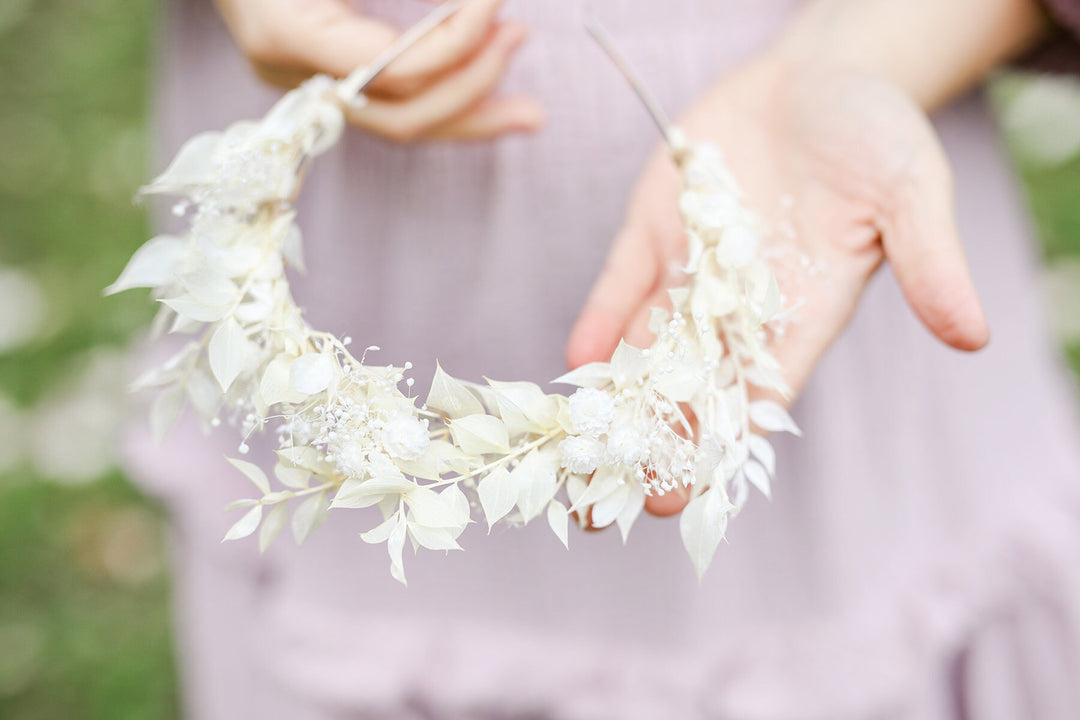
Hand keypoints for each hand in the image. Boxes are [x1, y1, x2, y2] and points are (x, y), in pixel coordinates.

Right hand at [215, 0, 543, 140]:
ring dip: (470, 112)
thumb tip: (473, 7)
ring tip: (527, 110)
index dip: (455, 42)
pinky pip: (392, 108)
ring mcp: (302, 89)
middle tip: (519, 39)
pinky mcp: (318, 85)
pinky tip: (486, 98)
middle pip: (400, 117)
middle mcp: (290, 77)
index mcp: (282, 34)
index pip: (390, 69)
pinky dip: (442, 102)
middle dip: (471, 89)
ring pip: (401, 124)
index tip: (494, 4)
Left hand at [566, 56, 988, 515]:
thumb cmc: (875, 133)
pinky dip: (599, 318)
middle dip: (646, 445)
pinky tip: (577, 359)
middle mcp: (737, 307)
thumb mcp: (910, 189)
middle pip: (687, 391)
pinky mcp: (654, 231)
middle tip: (606, 508)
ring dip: (611, 399)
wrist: (816, 76)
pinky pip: (621, 283)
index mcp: (802, 315)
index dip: (717, 449)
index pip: (755, 398)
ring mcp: (690, 271)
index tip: (683, 500)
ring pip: (644, 349)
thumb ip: (928, 260)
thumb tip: (972, 335)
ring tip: (576, 455)